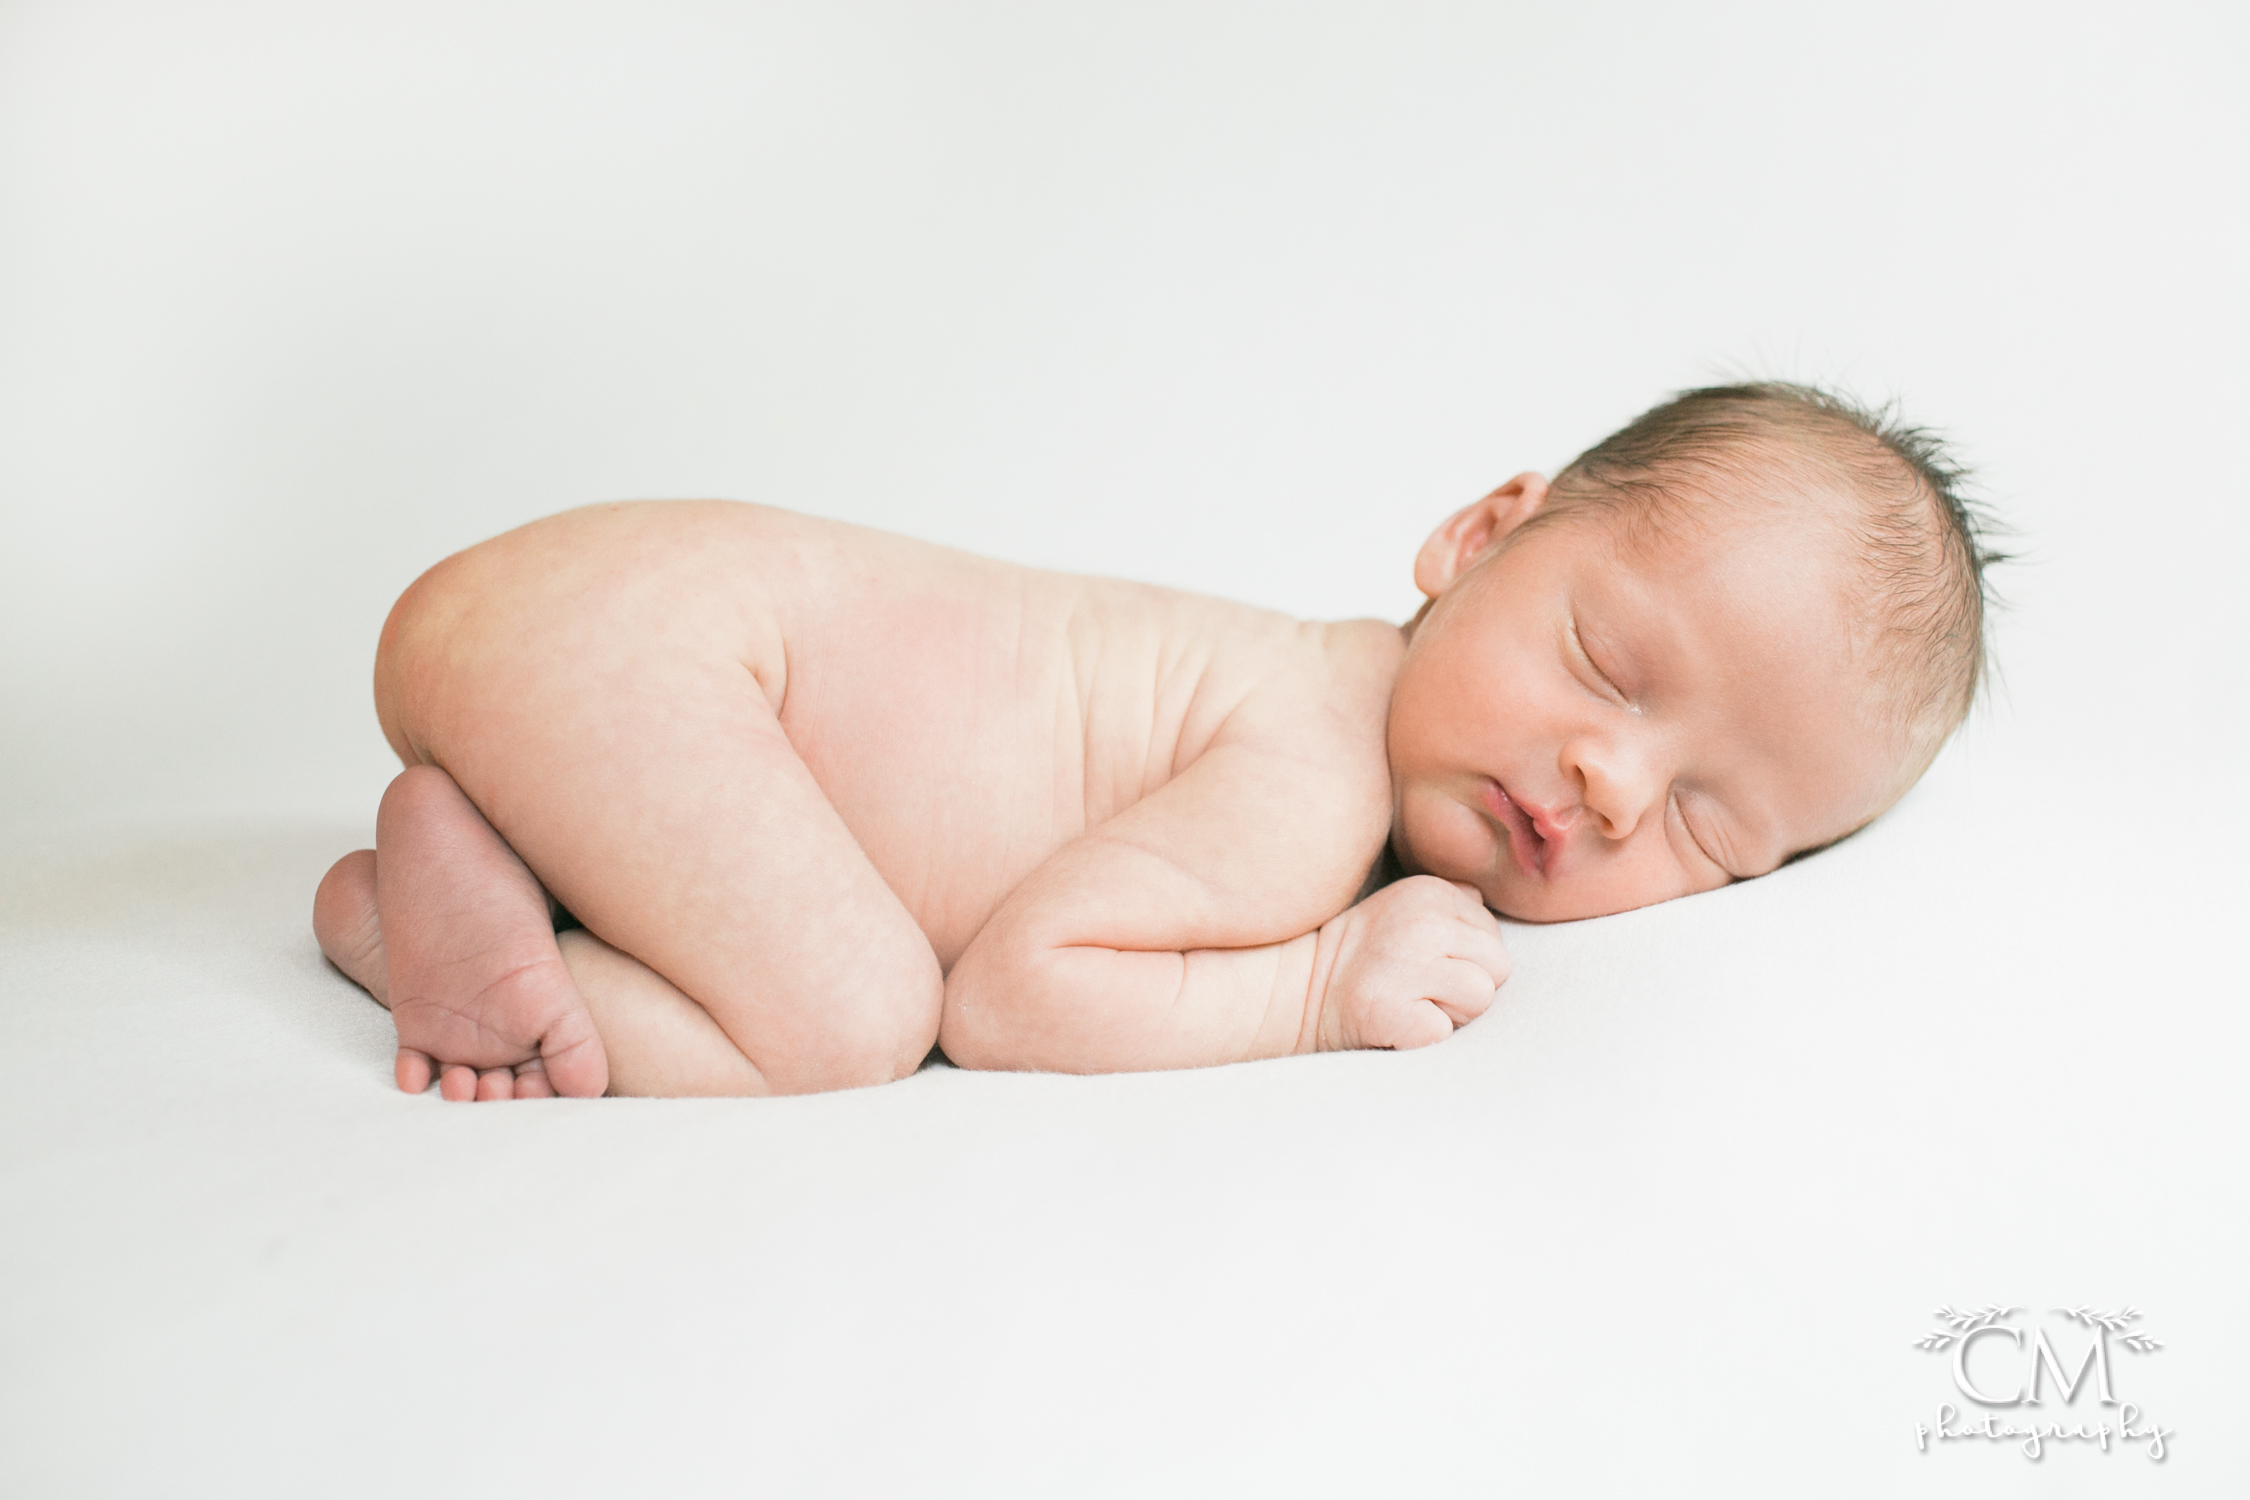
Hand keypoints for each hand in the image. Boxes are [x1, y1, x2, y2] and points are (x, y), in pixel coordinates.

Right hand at [1314, 875, 1510, 1050]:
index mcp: (1431, 893)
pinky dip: (1421, 1035)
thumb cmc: (1363, 955)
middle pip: (1498, 968)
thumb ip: (1450, 904)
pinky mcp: (1391, 1010)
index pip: (1494, 938)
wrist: (1296, 988)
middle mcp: (1423, 922)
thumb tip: (1482, 903)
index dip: (1467, 961)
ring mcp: (1406, 965)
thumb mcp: (1404, 907)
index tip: (1426, 964)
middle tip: (1422, 988)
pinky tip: (1394, 1021)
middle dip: (1468, 987)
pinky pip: (1443, 1031)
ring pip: (1480, 998)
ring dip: (1451, 1013)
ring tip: (1412, 1003)